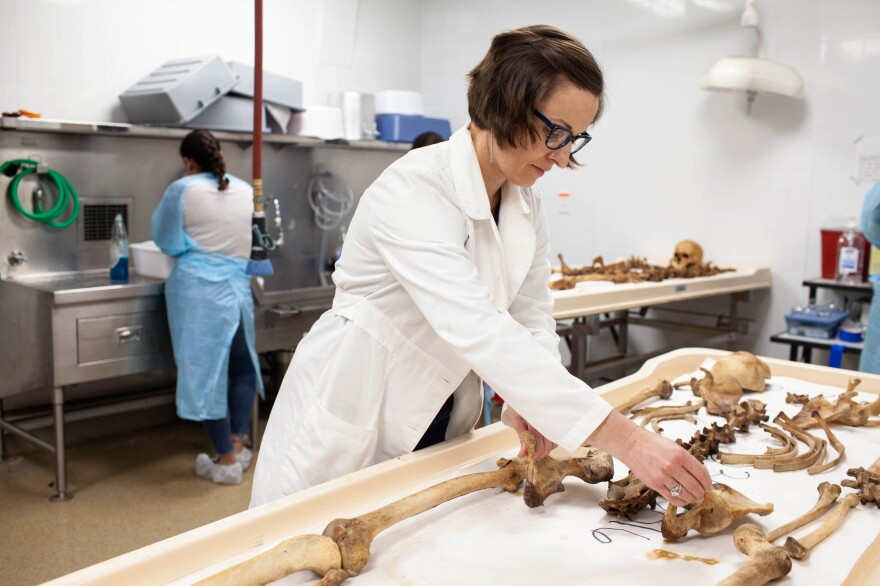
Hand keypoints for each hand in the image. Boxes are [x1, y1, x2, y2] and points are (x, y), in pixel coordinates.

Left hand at [504, 407, 556, 460]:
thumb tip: (523, 454)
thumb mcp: (517, 419)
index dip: (537, 450)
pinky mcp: (556, 419)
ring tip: (539, 450)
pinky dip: (552, 442)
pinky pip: (557, 435)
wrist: (526, 393)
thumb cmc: (520, 405)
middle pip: (549, 440)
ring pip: (555, 439)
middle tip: (536, 457)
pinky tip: (545, 443)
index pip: (538, 437)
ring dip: (548, 448)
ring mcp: (553, 417)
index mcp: (534, 415)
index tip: (533, 457)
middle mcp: (546, 417)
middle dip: (543, 452)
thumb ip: (521, 437)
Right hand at [587, 410, 712, 506]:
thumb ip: (688, 462)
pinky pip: (672, 499)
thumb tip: (701, 478)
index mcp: (680, 455)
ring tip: (693, 497)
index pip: (701, 474)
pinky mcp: (654, 485)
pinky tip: (683, 499)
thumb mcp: (675, 447)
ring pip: (685, 495)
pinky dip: (681, 502)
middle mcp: (672, 466)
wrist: (632, 445)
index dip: (708, 483)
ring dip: (692, 499)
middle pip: (695, 487)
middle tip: (702, 494)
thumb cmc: (655, 444)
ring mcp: (662, 477)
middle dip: (701, 493)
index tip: (709, 487)